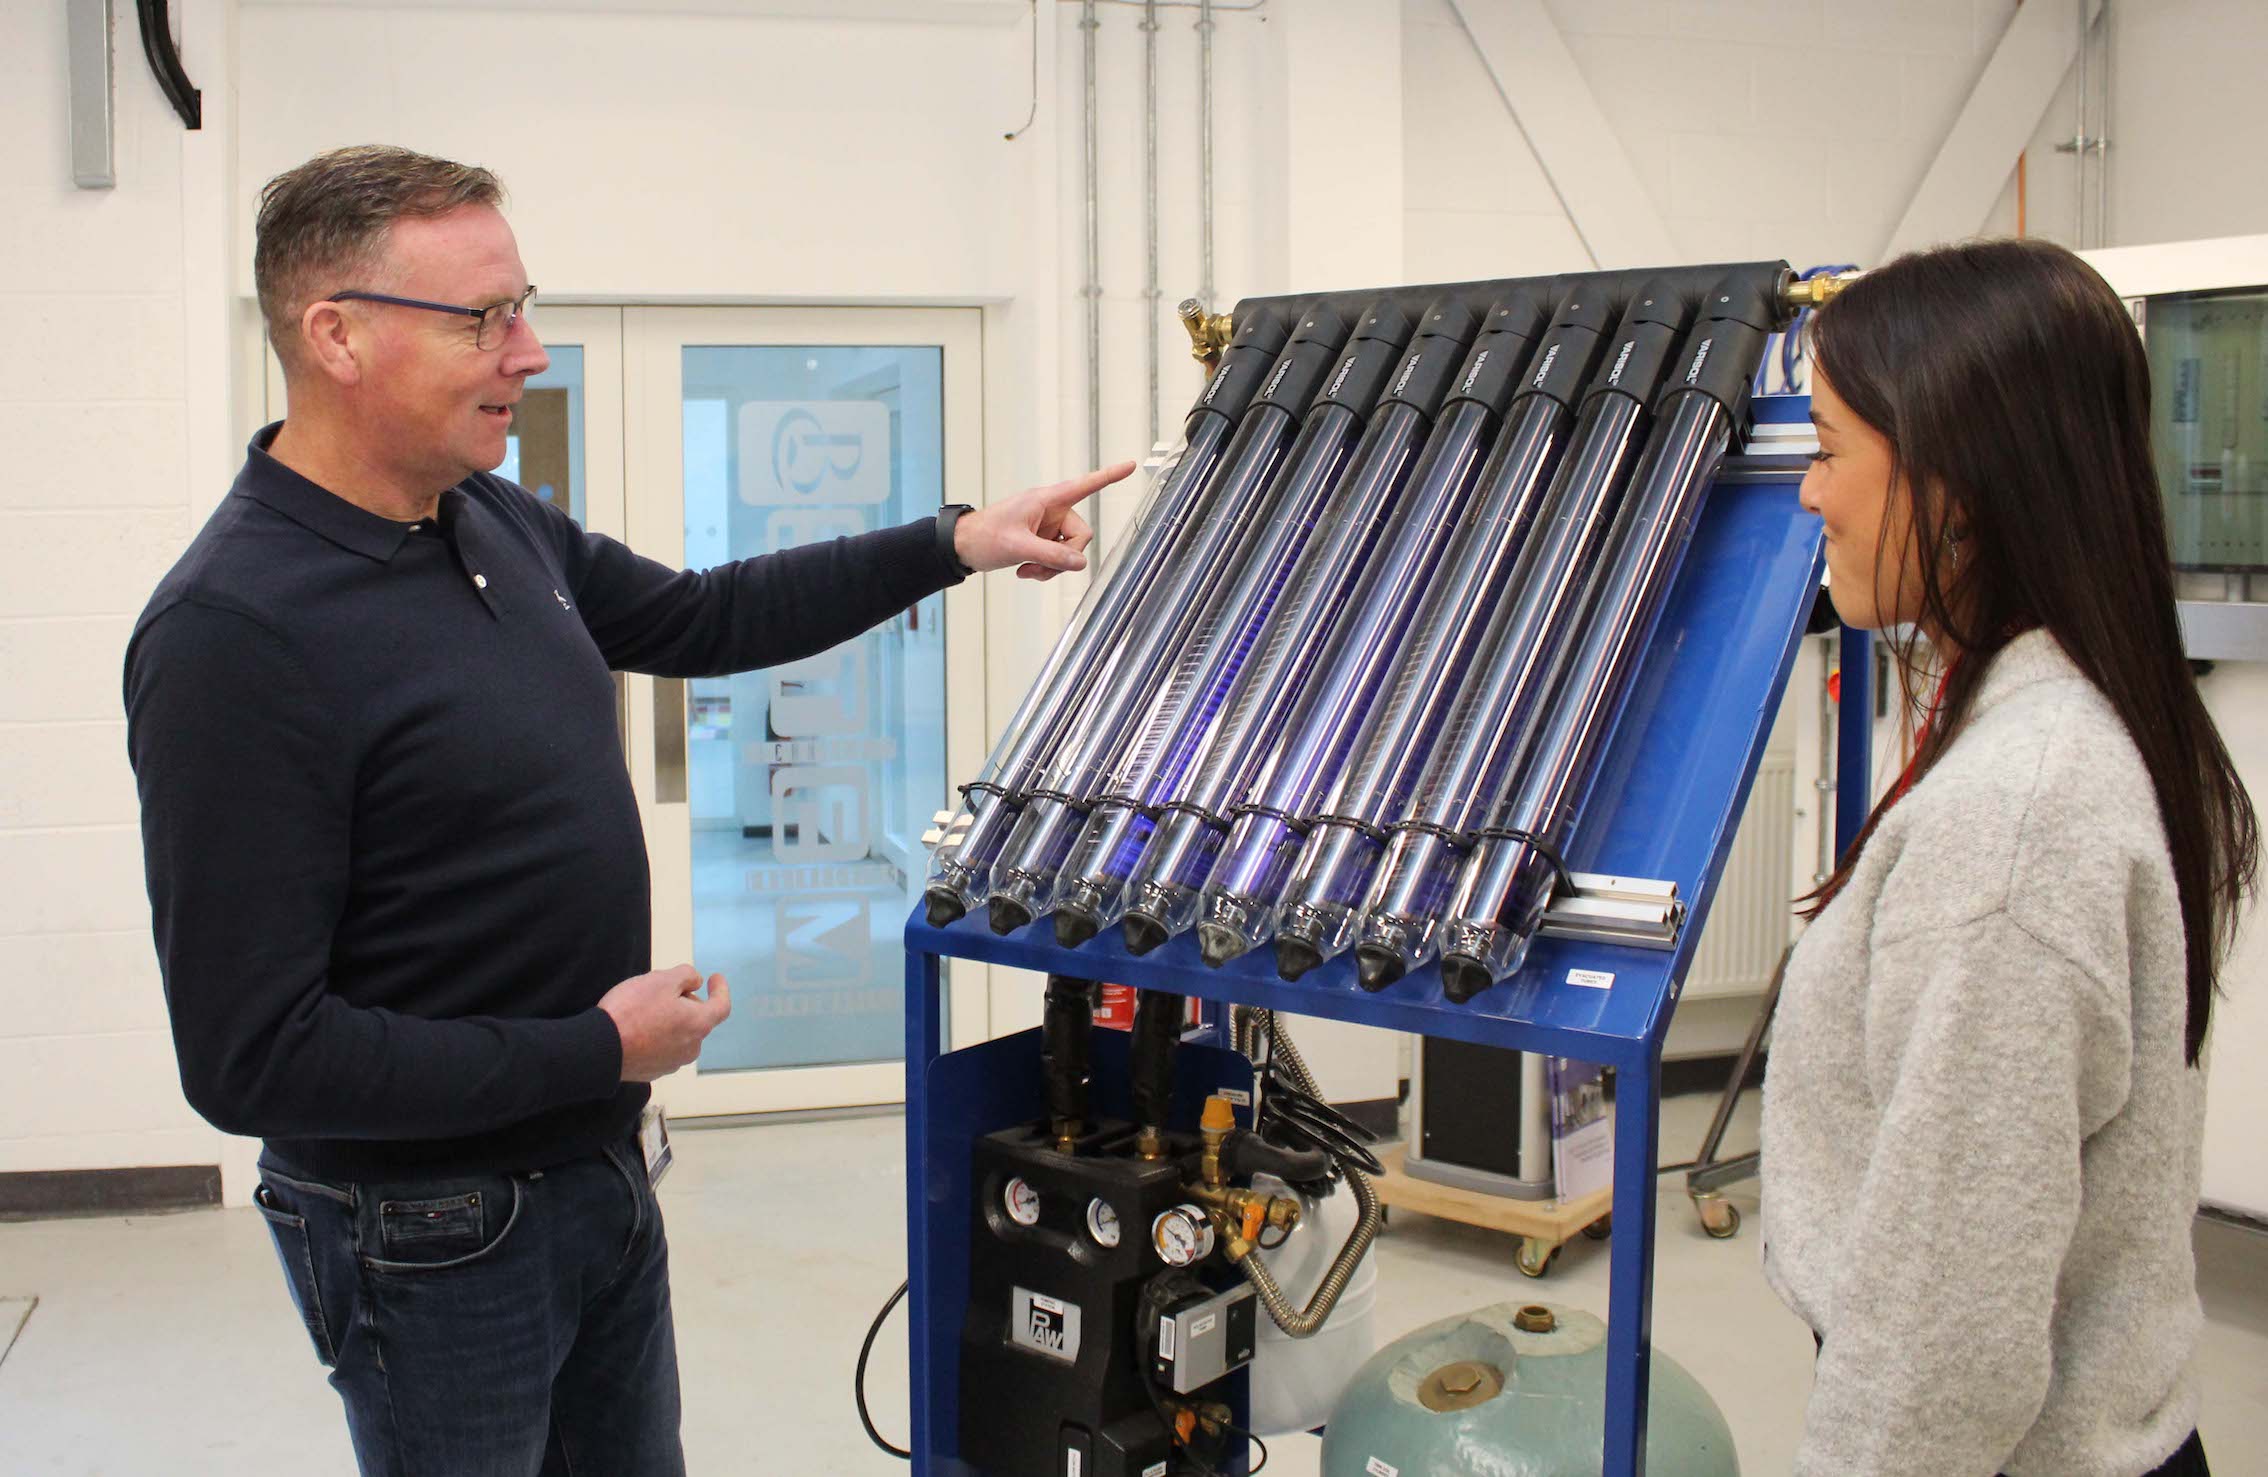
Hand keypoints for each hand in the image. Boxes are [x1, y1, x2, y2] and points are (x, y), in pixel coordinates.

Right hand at [598, 964, 731, 1082]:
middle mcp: (690, 1048)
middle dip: (685, 1002)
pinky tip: (636, 1028)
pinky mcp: (652, 1071)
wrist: (599, 1048)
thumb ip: (686, 976)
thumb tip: (695, 982)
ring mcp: (671, 1063)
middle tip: (661, 990)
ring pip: (678, 1034)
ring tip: (644, 1010)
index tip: (715, 978)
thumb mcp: (661, 980)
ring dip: (670, 1020)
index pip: (721, 1007)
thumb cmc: (632, 1011)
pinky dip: (656, 1036)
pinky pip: (661, 1048)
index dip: (720, 990)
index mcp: (698, 1025)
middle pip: (696, 1019)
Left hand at [952, 462, 1132, 579]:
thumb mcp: (1018, 547)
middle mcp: (1052, 511)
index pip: (1084, 485)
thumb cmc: (984, 536)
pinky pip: (1059, 559)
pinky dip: (1045, 569)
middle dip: (1064, 558)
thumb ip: (1051, 556)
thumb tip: (1080, 563)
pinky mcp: (1043, 541)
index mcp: (1046, 500)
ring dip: (1052, 567)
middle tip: (1039, 568)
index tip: (1131, 465)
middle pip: (1081, 536)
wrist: (963, 547)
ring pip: (1070, 552)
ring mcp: (1048, 527)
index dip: (1109, 476)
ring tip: (1027, 571)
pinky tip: (1026, 570)